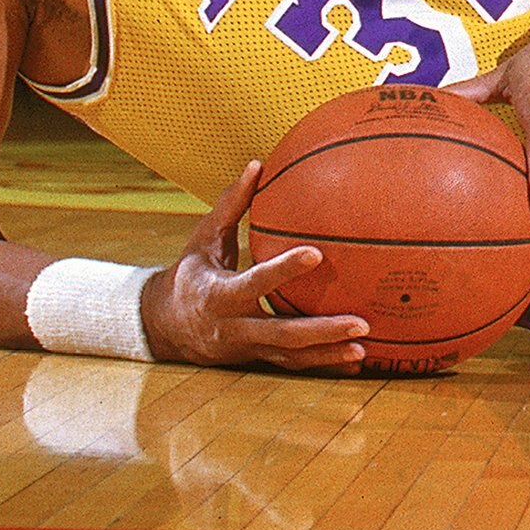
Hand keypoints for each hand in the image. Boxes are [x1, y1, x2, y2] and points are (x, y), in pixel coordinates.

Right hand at [139, 162, 372, 372]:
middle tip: (362, 322)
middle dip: (321, 331)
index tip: (317, 253)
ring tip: (366, 349)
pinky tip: (357, 362)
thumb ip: (230, 205)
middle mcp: (233, 327)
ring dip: (328, 355)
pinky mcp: (256, 359)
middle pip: (281, 333)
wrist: (163, 326)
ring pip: (291, 357)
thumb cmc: (190, 273)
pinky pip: (292, 365)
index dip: (282, 270)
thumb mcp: (202, 239)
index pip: (254, 282)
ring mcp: (246, 348)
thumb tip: (257, 164)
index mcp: (218, 295)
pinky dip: (323, 365)